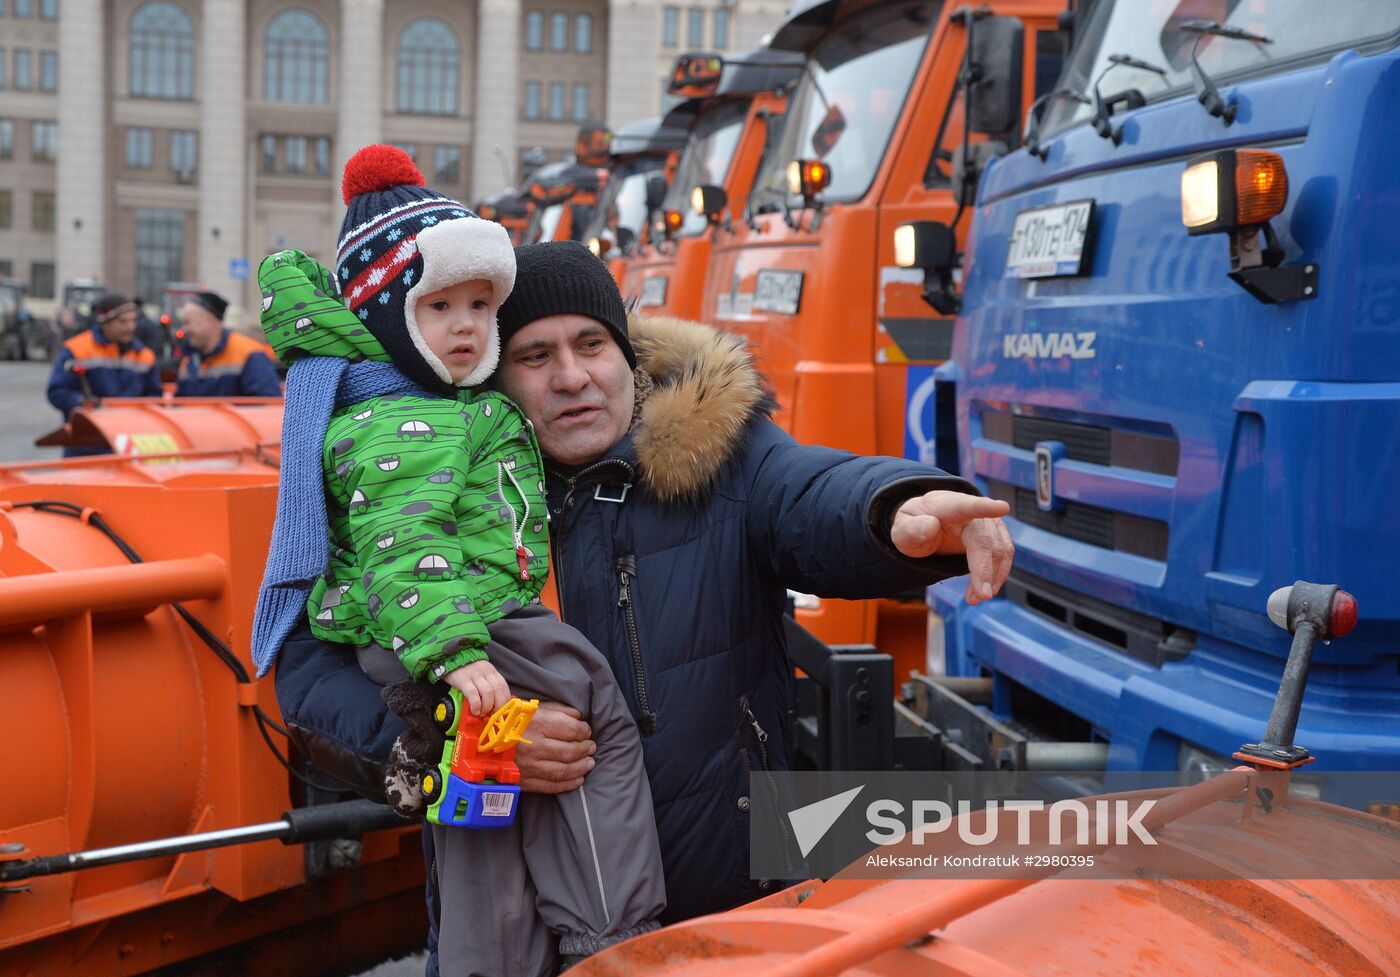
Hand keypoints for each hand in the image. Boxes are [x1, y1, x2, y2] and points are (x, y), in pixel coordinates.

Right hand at [444, 659, 510, 716]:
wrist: (450, 656)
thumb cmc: (466, 669)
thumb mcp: (481, 674)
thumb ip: (488, 684)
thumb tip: (493, 703)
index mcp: (491, 672)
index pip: (503, 686)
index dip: (505, 700)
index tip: (502, 710)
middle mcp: (486, 672)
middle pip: (498, 690)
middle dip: (498, 705)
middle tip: (493, 715)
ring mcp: (475, 675)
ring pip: (488, 693)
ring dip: (487, 706)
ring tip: (482, 713)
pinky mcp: (463, 680)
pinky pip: (473, 694)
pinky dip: (476, 704)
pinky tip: (475, 710)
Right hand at [515, 702, 595, 793]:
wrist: (479, 742)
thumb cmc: (508, 721)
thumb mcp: (532, 708)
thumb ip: (557, 709)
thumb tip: (578, 716)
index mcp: (538, 724)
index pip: (573, 729)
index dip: (584, 731)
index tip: (587, 731)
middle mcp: (535, 746)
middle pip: (571, 751)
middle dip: (586, 749)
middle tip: (591, 747)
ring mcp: (530, 766)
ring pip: (564, 770)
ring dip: (582, 767)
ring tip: (589, 762)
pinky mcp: (525, 781)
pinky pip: (551, 786)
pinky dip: (569, 784)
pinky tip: (578, 779)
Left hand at [890, 490, 1013, 604]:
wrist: (927, 523)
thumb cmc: (915, 525)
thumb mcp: (902, 530)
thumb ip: (911, 529)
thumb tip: (931, 526)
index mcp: (947, 506)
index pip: (966, 505)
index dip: (985, 507)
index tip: (1002, 507)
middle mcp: (971, 512)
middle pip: (984, 538)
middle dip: (985, 567)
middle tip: (983, 596)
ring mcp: (987, 523)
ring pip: (999, 549)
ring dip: (992, 576)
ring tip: (976, 598)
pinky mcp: (995, 536)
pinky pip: (1003, 556)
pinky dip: (996, 575)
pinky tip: (983, 590)